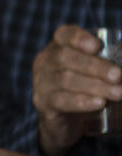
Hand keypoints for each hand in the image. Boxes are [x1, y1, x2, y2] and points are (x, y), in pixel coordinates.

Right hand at [33, 24, 121, 155]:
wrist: (65, 120)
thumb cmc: (84, 88)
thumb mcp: (93, 70)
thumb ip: (108, 60)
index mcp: (58, 47)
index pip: (63, 34)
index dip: (79, 38)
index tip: (97, 47)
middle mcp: (45, 61)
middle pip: (65, 57)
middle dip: (94, 66)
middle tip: (118, 75)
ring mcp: (41, 82)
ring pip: (65, 80)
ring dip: (94, 86)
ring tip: (117, 93)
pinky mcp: (42, 102)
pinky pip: (61, 100)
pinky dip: (82, 101)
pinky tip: (99, 103)